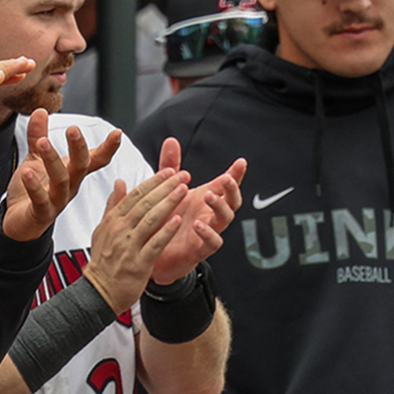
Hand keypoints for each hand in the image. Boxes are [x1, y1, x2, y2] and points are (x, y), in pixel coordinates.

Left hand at [1, 109, 122, 241]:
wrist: (19, 224)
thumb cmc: (32, 191)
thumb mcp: (35, 159)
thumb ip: (38, 135)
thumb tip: (40, 110)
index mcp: (72, 173)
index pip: (95, 159)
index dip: (108, 148)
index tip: (118, 133)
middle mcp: (70, 187)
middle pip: (80, 166)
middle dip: (78, 147)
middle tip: (73, 128)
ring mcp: (57, 201)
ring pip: (61, 180)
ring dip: (52, 160)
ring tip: (42, 142)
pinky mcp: (42, 213)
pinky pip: (41, 200)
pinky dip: (34, 186)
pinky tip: (26, 173)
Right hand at [81, 170, 189, 311]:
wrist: (99, 291)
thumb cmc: (104, 261)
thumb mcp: (103, 229)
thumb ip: (113, 205)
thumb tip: (119, 182)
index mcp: (113, 220)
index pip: (135, 194)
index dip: (154, 181)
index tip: (169, 171)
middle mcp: (120, 230)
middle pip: (145, 203)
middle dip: (166, 187)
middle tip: (183, 175)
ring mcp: (129, 246)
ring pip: (150, 219)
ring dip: (168, 203)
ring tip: (183, 190)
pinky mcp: (139, 263)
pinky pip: (155, 243)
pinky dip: (166, 231)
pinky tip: (178, 219)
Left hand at [151, 138, 247, 283]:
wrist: (152, 252)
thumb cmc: (165, 220)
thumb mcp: (166, 190)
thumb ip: (170, 166)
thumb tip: (171, 141)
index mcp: (204, 198)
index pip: (225, 184)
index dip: (236, 174)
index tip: (241, 162)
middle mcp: (209, 214)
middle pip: (232, 200)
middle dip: (232, 189)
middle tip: (226, 179)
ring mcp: (207, 231)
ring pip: (225, 219)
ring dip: (220, 206)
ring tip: (208, 196)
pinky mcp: (199, 249)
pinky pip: (212, 242)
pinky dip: (208, 233)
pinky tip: (199, 224)